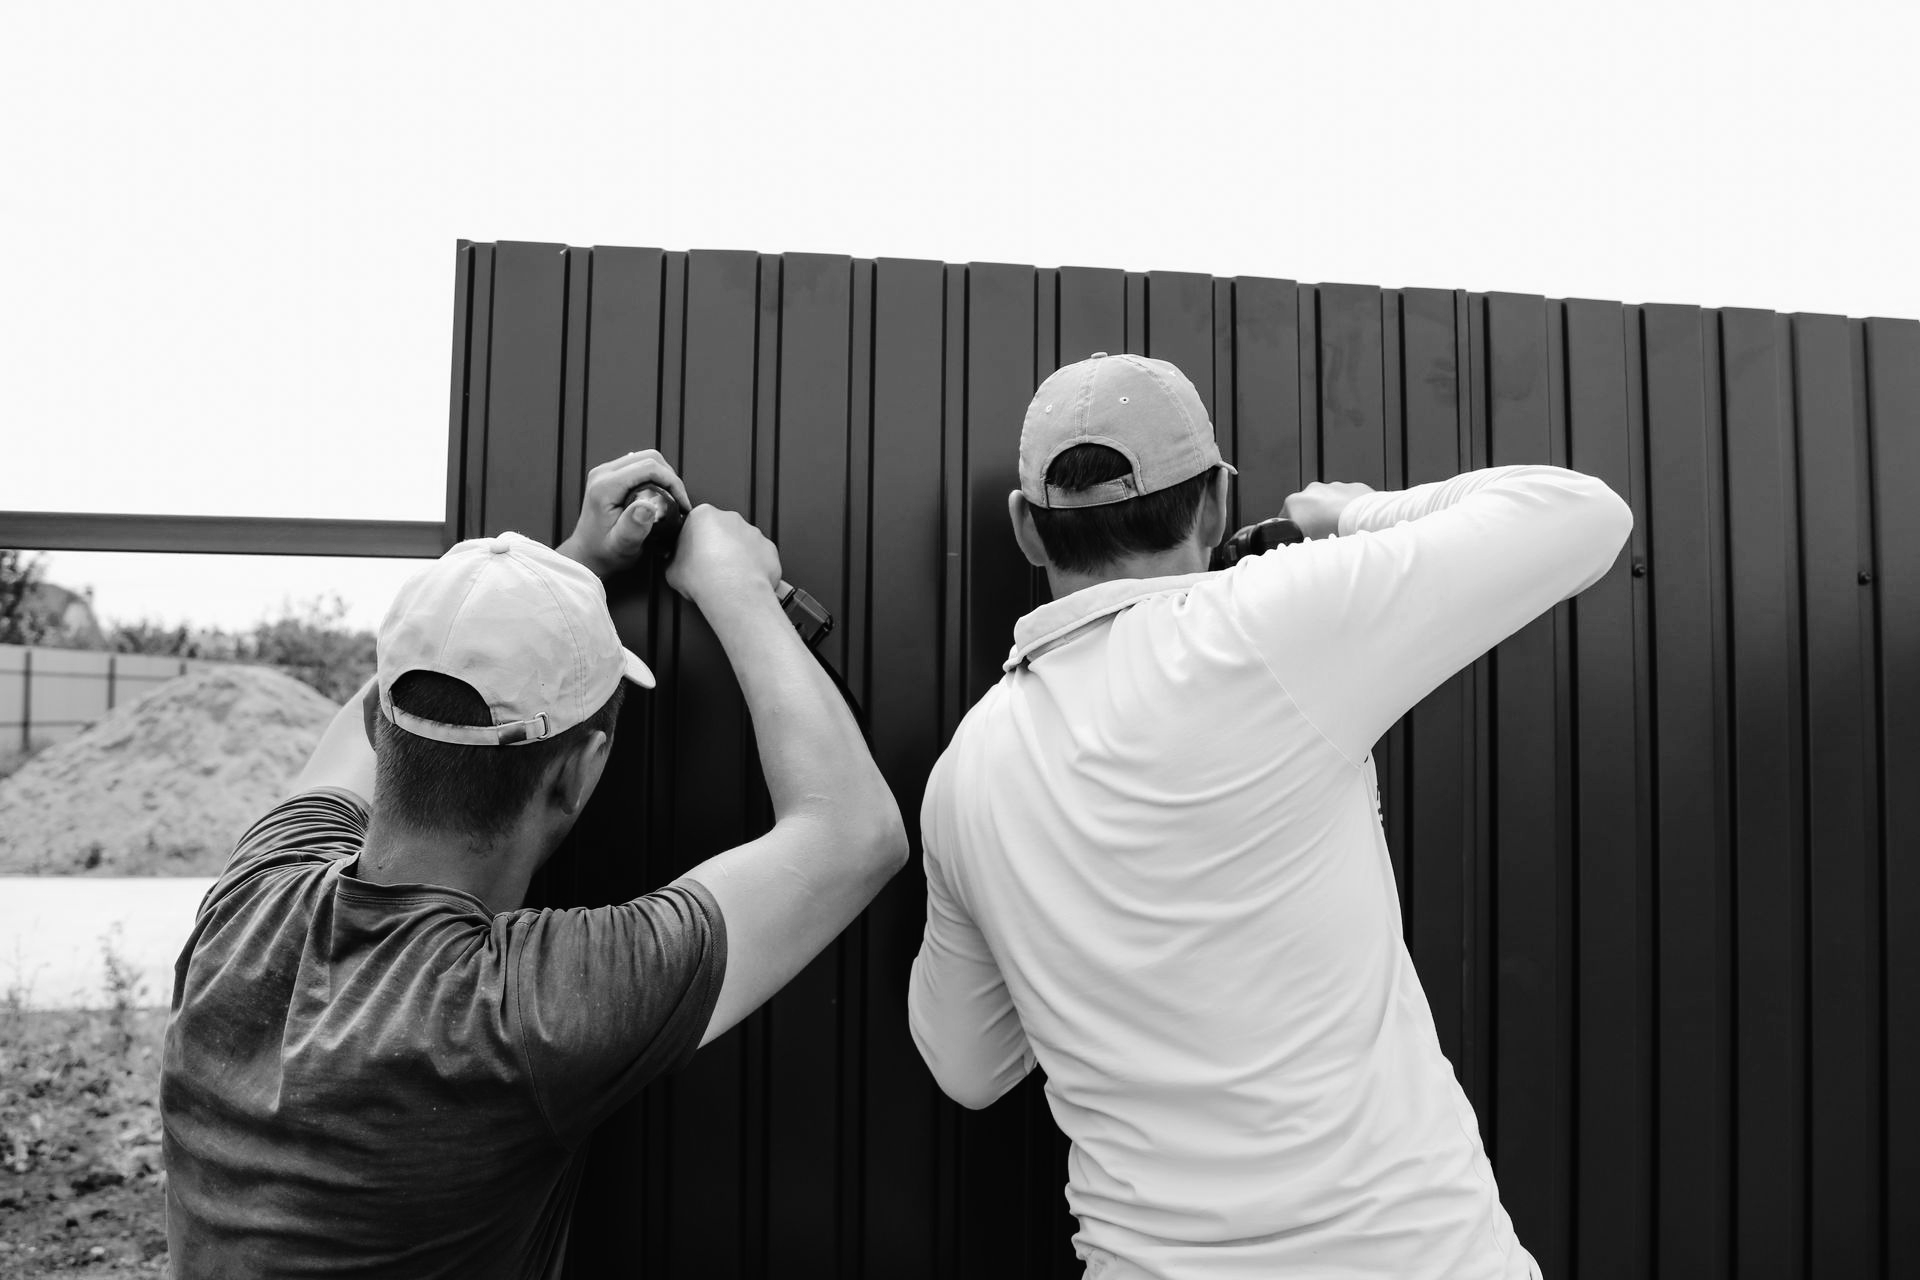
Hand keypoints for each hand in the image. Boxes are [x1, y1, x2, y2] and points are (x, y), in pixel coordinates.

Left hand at [558, 450, 690, 576]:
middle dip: (670, 478)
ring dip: (664, 476)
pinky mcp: (610, 475)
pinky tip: (660, 495)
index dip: (672, 482)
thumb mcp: (621, 546)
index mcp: (605, 486)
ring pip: (646, 458)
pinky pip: (639, 465)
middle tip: (680, 501)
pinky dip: (655, 477)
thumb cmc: (604, 553)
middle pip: (649, 458)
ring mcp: (605, 472)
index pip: (649, 467)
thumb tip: (648, 506)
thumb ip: (633, 527)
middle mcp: (603, 474)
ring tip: (672, 499)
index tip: (682, 503)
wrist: (587, 554)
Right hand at [664, 505, 782, 604]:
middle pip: (721, 529)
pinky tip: (744, 580)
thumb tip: (676, 563)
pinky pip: (760, 556)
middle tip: (710, 567)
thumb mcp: (671, 568)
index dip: (693, 541)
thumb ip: (674, 559)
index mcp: (703, 515)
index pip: (696, 522)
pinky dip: (754, 566)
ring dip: (736, 556)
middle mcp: (730, 518)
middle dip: (717, 545)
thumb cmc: (703, 578)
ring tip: (728, 577)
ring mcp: (752, 532)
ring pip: (742, 542)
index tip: (692, 555)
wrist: (732, 592)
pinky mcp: (768, 548)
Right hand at [1280, 481, 1374, 538]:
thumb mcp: (1308, 544)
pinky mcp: (1352, 487)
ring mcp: (1333, 487)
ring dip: (1332, 514)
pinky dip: (1349, 509)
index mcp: (1294, 503)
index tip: (1302, 539)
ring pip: (1329, 503)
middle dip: (1314, 521)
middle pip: (1308, 509)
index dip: (1294, 531)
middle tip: (1324, 537)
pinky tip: (1353, 522)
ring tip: (1341, 530)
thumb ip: (1299, 544)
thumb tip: (1299, 551)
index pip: (1286, 518)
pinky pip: (1347, 499)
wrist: (1364, 520)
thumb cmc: (1335, 531)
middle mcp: (1311, 490)